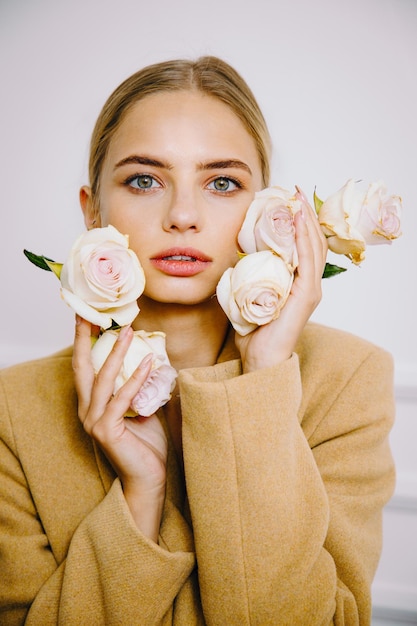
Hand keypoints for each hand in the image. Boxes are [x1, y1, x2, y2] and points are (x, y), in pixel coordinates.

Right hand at [72, 317, 167, 539]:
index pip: (85, 367)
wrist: (149, 478)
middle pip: (82, 367)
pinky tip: (149, 362)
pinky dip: (136, 379)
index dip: (85, 342)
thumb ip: (138, 386)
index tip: (90, 317)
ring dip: (117, 353)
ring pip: (103, 380)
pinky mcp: (106, 431)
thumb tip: (150, 359)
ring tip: (131, 331)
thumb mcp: (141, 407)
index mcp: (92, 404)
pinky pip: (122, 399)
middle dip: (86, 339)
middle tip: (95, 314)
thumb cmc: (146, 444)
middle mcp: (87, 411)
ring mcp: (94, 422)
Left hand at [235, 195, 327, 372]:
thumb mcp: (248, 295)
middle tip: (293, 192)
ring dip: (305, 221)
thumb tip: (230, 261)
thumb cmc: (253, 331)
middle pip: (312, 241)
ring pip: (313, 246)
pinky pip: (308, 260)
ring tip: (297, 199)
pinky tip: (298, 221)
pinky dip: (304, 239)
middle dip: (304, 214)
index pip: (303, 246)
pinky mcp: (306, 295)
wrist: (259, 359)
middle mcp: (308, 284)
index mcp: (297, 283)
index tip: (286, 201)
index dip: (298, 222)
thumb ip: (246, 278)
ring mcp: (310, 289)